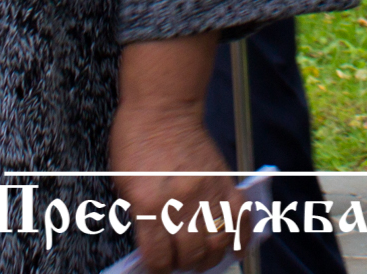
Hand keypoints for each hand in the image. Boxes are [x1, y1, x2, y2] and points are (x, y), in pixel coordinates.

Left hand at [110, 91, 234, 272]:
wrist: (161, 108)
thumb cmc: (136, 142)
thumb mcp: (124, 185)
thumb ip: (140, 219)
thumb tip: (155, 247)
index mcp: (149, 206)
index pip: (158, 258)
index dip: (158, 268)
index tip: (158, 266)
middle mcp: (180, 203)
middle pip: (191, 255)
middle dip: (185, 264)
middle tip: (180, 259)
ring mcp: (206, 193)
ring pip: (217, 243)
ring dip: (210, 256)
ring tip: (203, 256)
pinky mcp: (224, 181)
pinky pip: (241, 218)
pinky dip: (242, 238)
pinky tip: (236, 248)